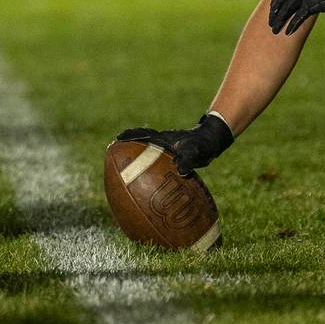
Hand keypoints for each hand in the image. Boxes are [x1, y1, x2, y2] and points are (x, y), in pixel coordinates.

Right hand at [117, 113, 234, 175]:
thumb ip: (189, 159)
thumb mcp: (196, 151)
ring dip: (135, 164)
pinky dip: (149, 175)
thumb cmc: (203, 144)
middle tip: (112, 159)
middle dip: (125, 151)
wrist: (212, 142)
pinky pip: (155, 167)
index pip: (141, 136)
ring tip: (124, 176)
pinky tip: (147, 188)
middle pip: (138, 146)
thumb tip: (182, 171)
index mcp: (162, 140)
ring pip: (145, 157)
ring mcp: (164, 152)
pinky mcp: (169, 160)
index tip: (115, 142)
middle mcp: (160, 145)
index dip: (128, 138)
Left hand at [268, 0, 324, 35]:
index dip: (277, 0)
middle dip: (275, 13)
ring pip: (286, 10)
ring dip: (279, 21)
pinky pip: (297, 17)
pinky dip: (292, 25)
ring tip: (274, 30)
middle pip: (281, 1)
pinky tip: (287, 32)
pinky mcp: (311, 5)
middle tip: (270, 22)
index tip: (273, 8)